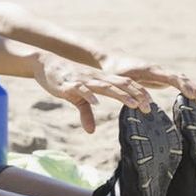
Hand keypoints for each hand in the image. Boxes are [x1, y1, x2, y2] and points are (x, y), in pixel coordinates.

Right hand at [32, 53, 153, 132]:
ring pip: (105, 86)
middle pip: (120, 84)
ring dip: (120, 95)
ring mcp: (83, 80)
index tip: (151, 105)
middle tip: (149, 107)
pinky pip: (82, 89)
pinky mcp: (70, 84)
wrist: (45, 63)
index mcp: (100, 79)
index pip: (125, 84)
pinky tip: (97, 102)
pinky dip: (90, 95)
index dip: (138, 93)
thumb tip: (91, 131)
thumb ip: (86, 113)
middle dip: (136, 95)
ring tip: (133, 104)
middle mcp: (95, 78)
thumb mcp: (77, 98)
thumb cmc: (64, 79)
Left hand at [101, 54, 195, 106]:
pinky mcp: (162, 78)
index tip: (192, 95)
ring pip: (183, 79)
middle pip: (182, 77)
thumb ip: (131, 92)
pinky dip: (189, 90)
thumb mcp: (120, 82)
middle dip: (194, 89)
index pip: (171, 77)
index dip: (183, 86)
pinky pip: (179, 83)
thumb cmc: (115, 71)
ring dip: (194, 89)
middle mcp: (159, 70)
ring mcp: (162, 73)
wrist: (114, 60)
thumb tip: (144, 106)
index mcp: (150, 70)